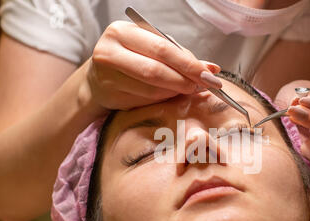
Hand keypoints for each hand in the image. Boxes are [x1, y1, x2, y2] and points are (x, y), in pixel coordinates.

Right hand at [78, 21, 220, 114]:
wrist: (96, 81)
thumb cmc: (130, 61)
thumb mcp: (151, 51)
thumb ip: (180, 57)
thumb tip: (213, 69)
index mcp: (123, 31)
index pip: (163, 49)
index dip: (189, 64)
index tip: (209, 75)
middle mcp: (110, 50)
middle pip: (157, 69)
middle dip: (185, 80)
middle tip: (204, 87)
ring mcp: (107, 74)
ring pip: (152, 88)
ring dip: (176, 92)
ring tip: (189, 91)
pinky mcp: (109, 94)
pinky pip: (145, 100)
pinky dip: (163, 100)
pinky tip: (171, 97)